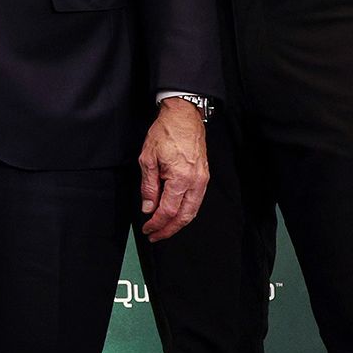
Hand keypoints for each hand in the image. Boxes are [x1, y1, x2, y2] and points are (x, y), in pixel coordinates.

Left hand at [138, 99, 207, 241]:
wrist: (184, 117)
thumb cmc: (165, 133)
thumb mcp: (148, 159)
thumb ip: (148, 186)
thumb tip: (148, 208)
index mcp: (181, 178)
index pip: (168, 210)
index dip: (156, 223)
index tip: (148, 229)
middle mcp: (196, 182)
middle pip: (184, 216)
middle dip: (168, 229)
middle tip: (155, 235)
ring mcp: (203, 180)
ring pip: (192, 211)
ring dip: (178, 223)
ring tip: (163, 228)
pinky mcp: (204, 177)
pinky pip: (196, 201)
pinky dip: (185, 211)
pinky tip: (174, 214)